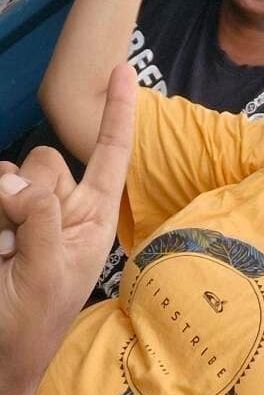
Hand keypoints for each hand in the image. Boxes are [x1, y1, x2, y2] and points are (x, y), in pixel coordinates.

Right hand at [0, 65, 135, 394]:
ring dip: (4, 209)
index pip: (109, 155)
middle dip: (31, 191)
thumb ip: (41, 216)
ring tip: (4, 256)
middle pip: (46, 160)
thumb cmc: (30, 325)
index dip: (116, 111)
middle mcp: (61, 209)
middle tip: (20, 247)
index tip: (122, 69)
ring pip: (13, 173)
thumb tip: (12, 178)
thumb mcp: (49, 270)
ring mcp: (24, 214)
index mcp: (91, 220)